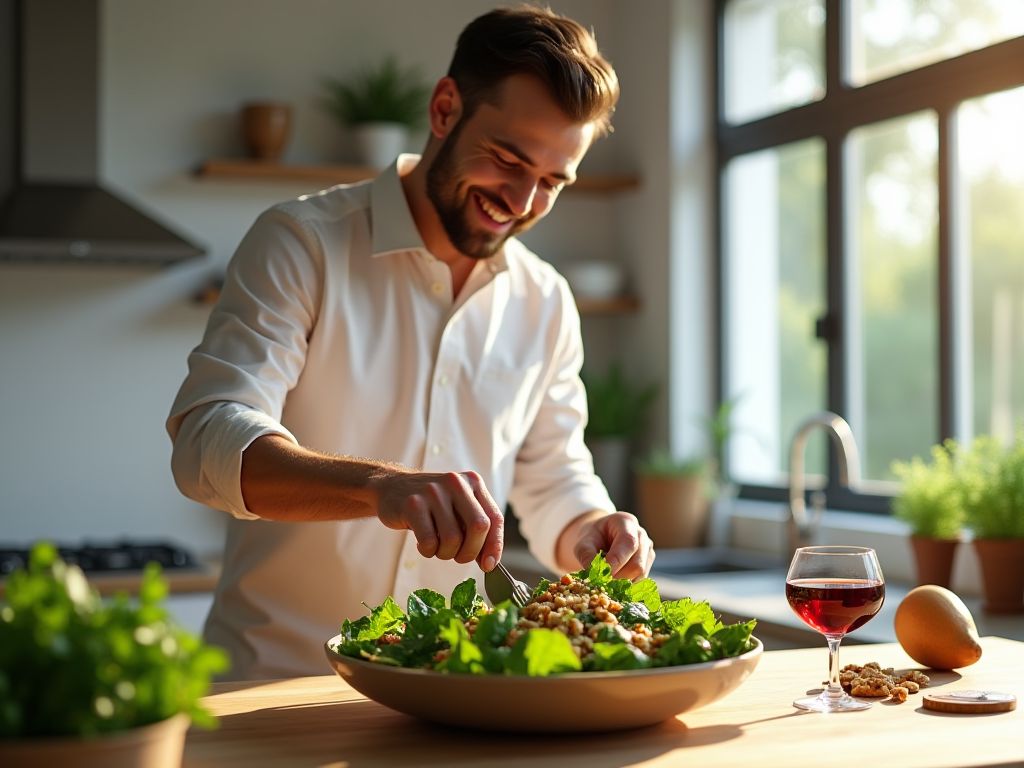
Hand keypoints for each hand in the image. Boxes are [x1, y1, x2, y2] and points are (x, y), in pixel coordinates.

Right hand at [374, 470, 504, 569]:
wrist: (391, 487)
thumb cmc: (431, 504)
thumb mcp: (457, 508)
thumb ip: (475, 529)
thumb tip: (489, 563)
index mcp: (473, 482)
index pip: (495, 518)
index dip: (494, 545)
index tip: (488, 565)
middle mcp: (456, 483)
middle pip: (479, 527)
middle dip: (470, 552)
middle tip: (458, 557)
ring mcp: (433, 492)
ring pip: (453, 539)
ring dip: (445, 554)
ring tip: (437, 547)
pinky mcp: (413, 504)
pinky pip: (429, 542)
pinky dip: (428, 551)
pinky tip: (422, 543)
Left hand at [566, 511, 654, 579]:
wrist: (600, 538)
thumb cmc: (592, 538)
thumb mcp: (583, 542)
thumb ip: (586, 555)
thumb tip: (593, 574)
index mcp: (626, 522)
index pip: (629, 543)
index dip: (617, 561)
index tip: (602, 575)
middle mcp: (641, 535)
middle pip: (637, 563)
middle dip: (618, 577)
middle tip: (601, 583)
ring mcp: (647, 550)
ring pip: (640, 575)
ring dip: (622, 584)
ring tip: (605, 582)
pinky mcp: (647, 564)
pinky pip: (640, 581)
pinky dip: (626, 587)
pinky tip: (613, 584)